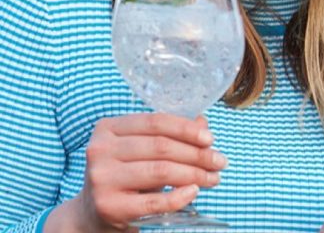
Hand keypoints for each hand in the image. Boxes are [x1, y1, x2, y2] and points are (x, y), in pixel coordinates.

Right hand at [45, 113, 226, 231]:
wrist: (91, 213)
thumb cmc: (124, 174)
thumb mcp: (140, 150)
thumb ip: (169, 134)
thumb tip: (203, 123)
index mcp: (107, 128)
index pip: (155, 122)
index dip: (187, 129)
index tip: (210, 138)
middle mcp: (100, 151)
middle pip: (161, 147)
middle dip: (198, 154)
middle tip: (220, 161)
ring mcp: (102, 179)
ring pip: (161, 171)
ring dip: (195, 174)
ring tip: (213, 178)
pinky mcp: (109, 207)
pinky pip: (153, 202)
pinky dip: (179, 196)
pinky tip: (194, 191)